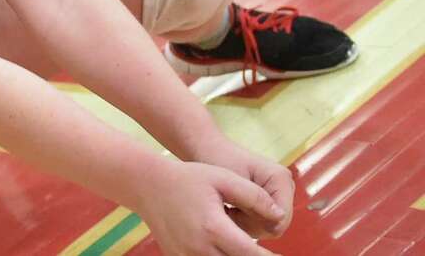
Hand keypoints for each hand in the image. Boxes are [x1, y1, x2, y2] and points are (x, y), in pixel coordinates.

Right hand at [138, 159, 284, 254]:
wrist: (147, 184)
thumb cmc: (187, 178)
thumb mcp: (222, 177)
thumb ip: (253, 196)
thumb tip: (279, 216)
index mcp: (214, 228)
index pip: (253, 255)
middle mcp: (200, 249)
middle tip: (264, 254)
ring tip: (244, 248)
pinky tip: (225, 248)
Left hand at [189, 139, 293, 238]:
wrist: (208, 149)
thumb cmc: (217, 161)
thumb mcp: (234, 182)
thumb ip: (255, 201)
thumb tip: (277, 225)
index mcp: (280, 178)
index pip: (280, 220)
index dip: (256, 224)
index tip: (231, 212)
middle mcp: (285, 185)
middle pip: (276, 225)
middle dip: (251, 224)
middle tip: (228, 212)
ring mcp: (280, 192)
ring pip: (269, 226)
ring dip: (248, 224)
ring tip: (229, 210)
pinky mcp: (271, 199)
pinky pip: (264, 222)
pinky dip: (247, 221)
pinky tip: (233, 211)